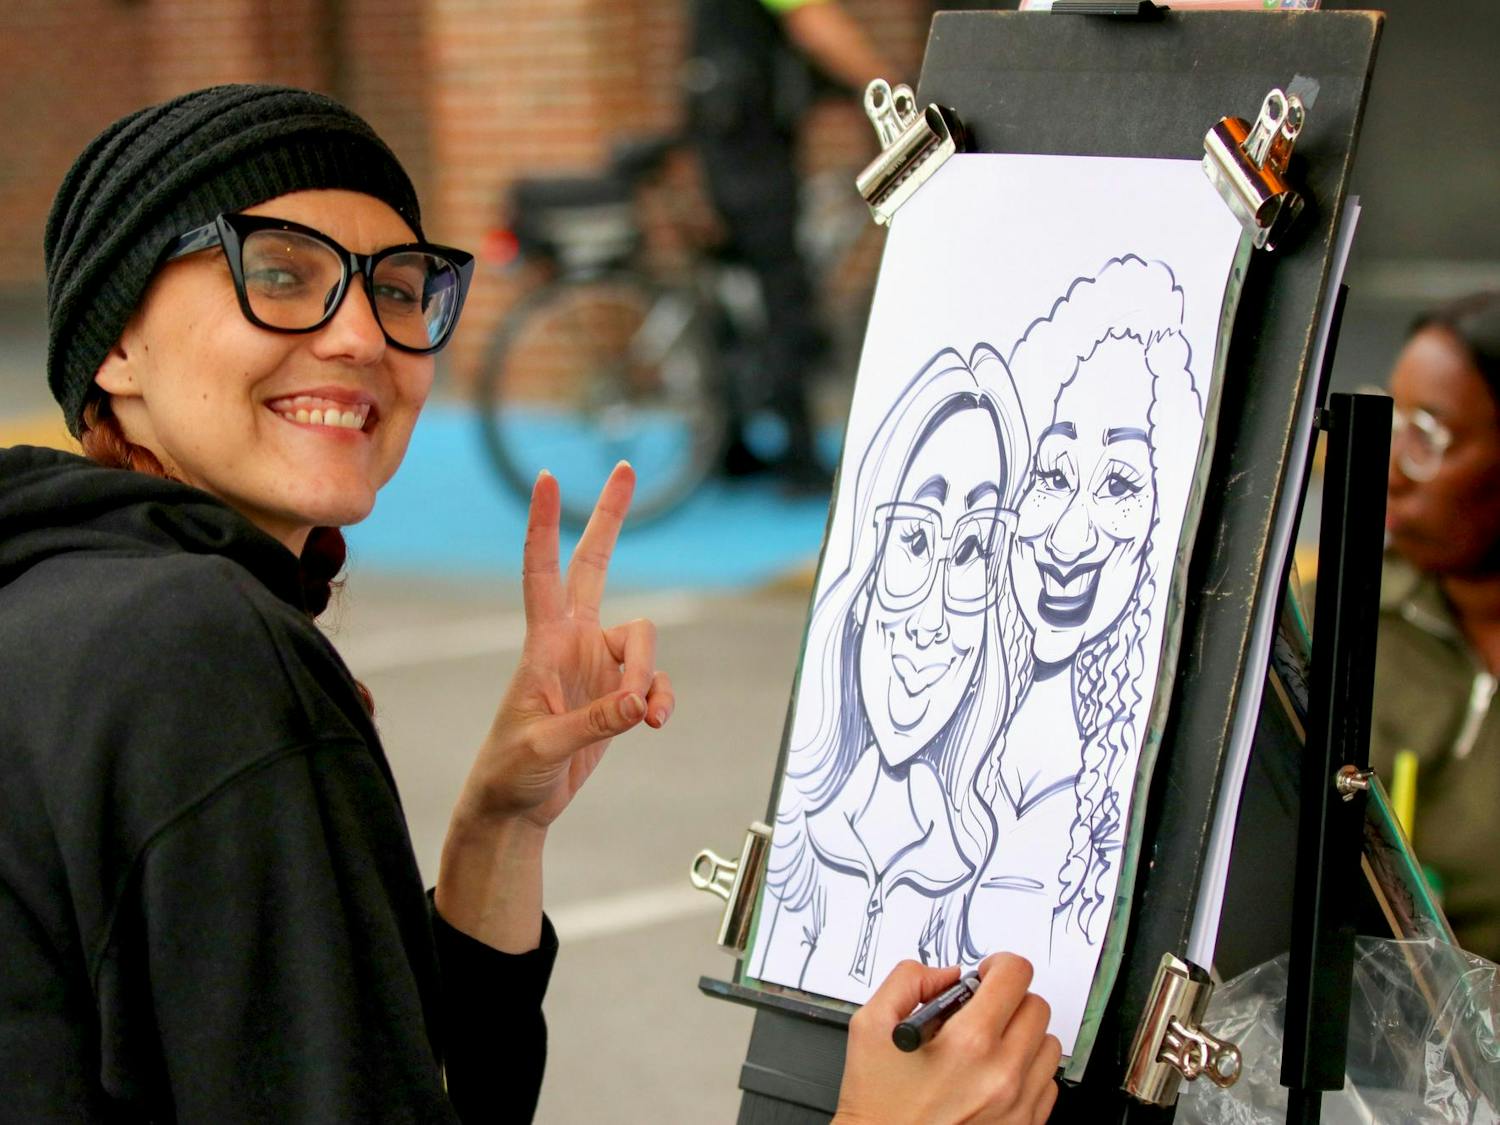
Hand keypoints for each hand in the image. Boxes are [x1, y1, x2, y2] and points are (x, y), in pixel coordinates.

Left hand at [457, 463, 674, 828]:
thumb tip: (642, 703)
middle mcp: (572, 642)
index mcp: (543, 644)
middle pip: (596, 565)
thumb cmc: (512, 771)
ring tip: (644, 718)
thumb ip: (596, 721)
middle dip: (610, 518)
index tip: (547, 478)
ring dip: (651, 677)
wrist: (517, 806)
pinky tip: (654, 723)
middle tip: (624, 468)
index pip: (542, 572)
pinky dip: (660, 699)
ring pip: (644, 642)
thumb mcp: (545, 746)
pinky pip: (654, 682)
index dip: (544, 526)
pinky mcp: (617, 693)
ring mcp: (597, 664)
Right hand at [834, 955, 1060, 1124]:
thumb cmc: (878, 1102)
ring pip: (1047, 1044)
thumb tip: (947, 975)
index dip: (998, 965)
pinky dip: (1025, 1071)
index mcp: (968, 1043)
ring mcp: (1018, 1105)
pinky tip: (992, 1074)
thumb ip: (908, 980)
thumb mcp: (870, 1025)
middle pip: (1036, 1006)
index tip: (986, 974)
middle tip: (981, 1010)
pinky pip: (1047, 1082)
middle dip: (1008, 998)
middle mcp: (1002, 1075)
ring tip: (987, 1045)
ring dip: (1021, 1034)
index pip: (1015, 975)